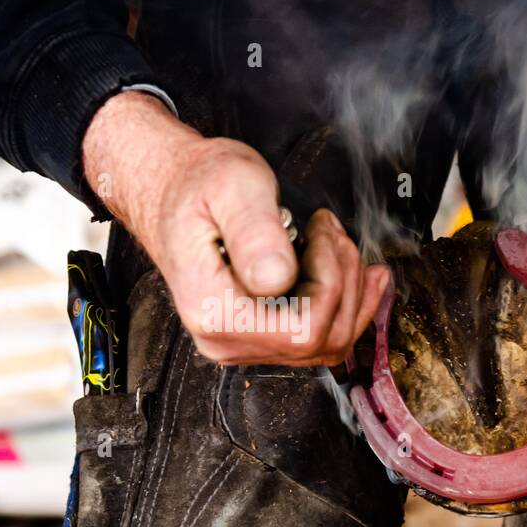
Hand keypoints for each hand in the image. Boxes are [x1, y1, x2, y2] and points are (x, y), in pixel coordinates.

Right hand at [82, 91, 388, 365]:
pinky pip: (318, 339)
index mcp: (214, 311)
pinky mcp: (256, 335)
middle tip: (328, 230)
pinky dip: (346, 304)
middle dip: (344, 280)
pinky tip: (356, 273)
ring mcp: (240, 343)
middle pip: (322, 341)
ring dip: (349, 291)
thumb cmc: (198, 183)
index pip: (303, 329)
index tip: (319, 231)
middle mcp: (224, 340)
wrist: (171, 190)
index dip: (330, 281)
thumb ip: (254, 231)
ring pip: (328, 343)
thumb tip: (276, 278)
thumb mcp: (232, 186)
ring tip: (333, 242)